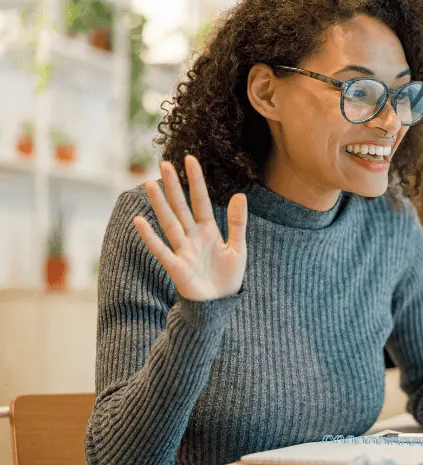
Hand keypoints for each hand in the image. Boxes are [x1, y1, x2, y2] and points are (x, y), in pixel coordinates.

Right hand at [134, 155, 247, 301]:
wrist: (220, 305)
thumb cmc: (228, 277)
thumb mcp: (238, 247)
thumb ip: (237, 223)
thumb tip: (239, 195)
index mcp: (209, 230)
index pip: (200, 200)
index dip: (195, 181)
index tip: (189, 159)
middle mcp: (192, 236)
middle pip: (181, 207)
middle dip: (173, 186)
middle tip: (164, 163)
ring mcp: (182, 250)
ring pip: (169, 223)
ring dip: (160, 205)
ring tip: (150, 184)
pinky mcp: (177, 267)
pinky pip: (161, 250)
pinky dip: (150, 237)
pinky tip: (140, 221)